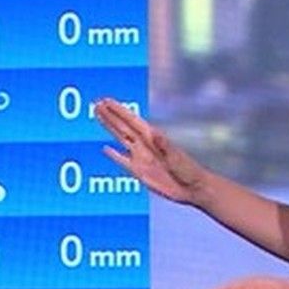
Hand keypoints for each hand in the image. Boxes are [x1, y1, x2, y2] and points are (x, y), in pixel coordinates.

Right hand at [95, 97, 212, 207]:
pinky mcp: (138, 171)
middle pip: (122, 127)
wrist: (192, 188)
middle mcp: (144, 145)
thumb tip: (154, 133)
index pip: (131, 120)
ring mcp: (140, 157)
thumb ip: (164, 144)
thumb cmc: (188, 170)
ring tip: (98, 116)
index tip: (106, 101)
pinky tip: (106, 149)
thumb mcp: (176, 156)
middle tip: (96, 103)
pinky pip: (122, 161)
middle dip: (110, 115)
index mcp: (152, 137)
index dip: (118, 110)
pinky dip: (113, 155)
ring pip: (120, 139)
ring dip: (109, 128)